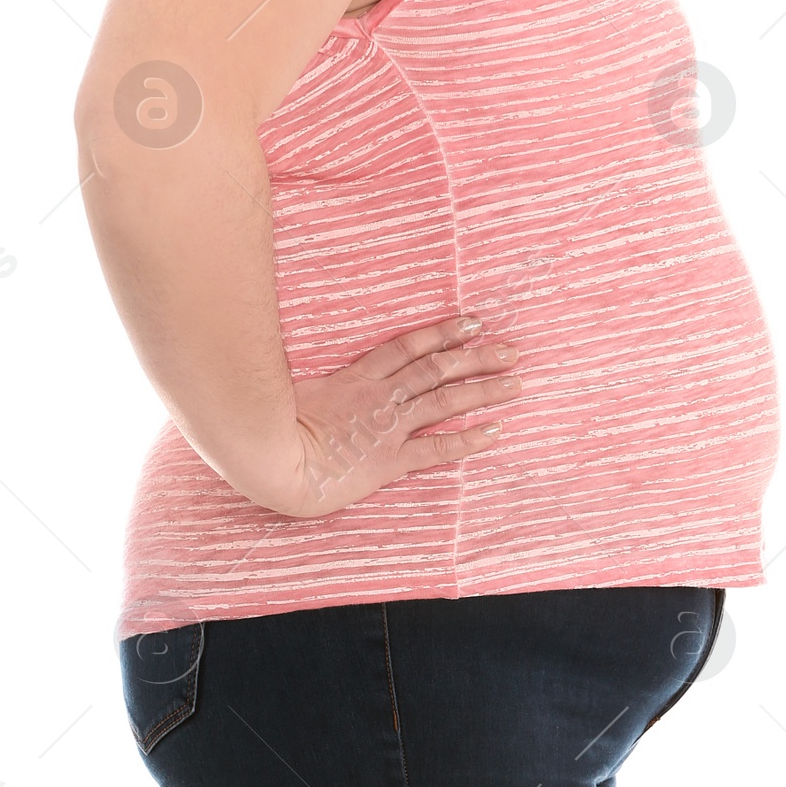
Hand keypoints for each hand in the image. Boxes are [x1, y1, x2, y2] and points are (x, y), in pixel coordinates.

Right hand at [254, 314, 522, 517]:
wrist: (272, 463)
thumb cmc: (269, 427)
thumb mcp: (290, 390)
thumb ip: (313, 379)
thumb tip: (317, 371)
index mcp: (355, 378)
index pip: (407, 347)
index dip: (441, 333)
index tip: (472, 323)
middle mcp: (378, 397)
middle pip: (436, 369)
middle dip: (476, 357)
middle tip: (512, 351)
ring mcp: (386, 428)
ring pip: (443, 401)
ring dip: (482, 390)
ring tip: (516, 383)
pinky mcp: (389, 462)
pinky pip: (436, 448)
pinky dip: (467, 440)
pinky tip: (495, 430)